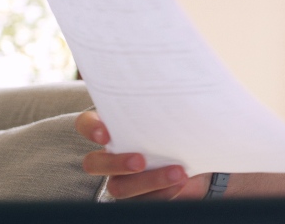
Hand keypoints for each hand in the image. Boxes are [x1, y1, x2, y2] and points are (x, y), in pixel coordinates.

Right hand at [75, 110, 211, 199]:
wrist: (198, 152)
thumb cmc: (178, 125)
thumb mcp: (174, 111)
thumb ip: (169, 102)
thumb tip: (187, 84)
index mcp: (113, 127)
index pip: (86, 124)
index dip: (90, 128)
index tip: (105, 134)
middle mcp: (111, 154)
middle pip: (93, 164)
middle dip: (115, 163)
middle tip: (140, 161)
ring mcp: (123, 178)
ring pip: (119, 188)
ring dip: (149, 181)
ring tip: (178, 173)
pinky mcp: (140, 197)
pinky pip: (144, 201)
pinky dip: (164, 193)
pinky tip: (181, 183)